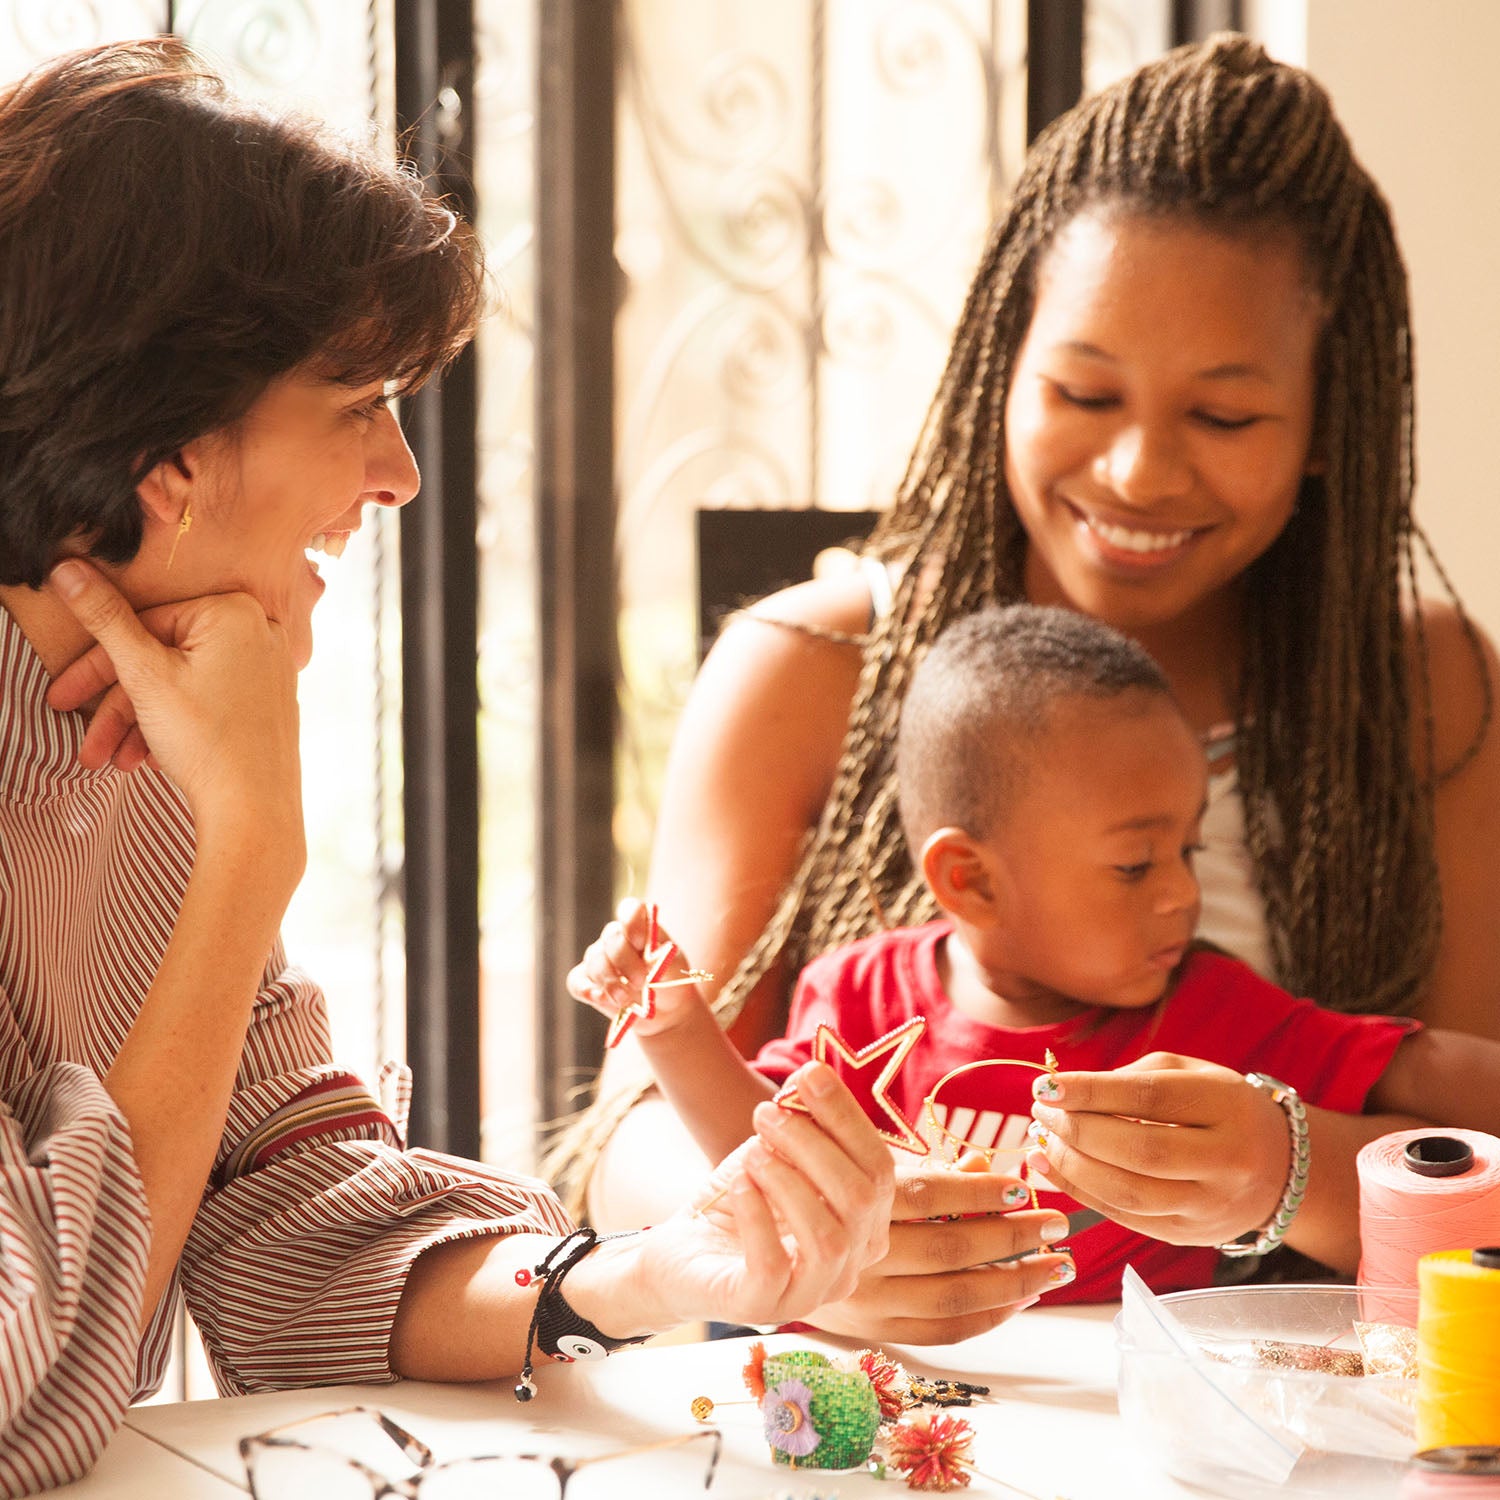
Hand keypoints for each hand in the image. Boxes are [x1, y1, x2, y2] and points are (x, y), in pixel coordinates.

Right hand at [45, 561, 304, 862]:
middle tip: (86, 742)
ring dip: (140, 724)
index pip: (145, 625)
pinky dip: (176, 727)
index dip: (96, 666)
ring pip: (183, 686)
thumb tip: (69, 569)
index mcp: (234, 612)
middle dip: (117, 706)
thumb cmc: (207, 741)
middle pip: (164, 659)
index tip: (63, 697)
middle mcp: (261, 632)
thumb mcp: (143, 674)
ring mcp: (271, 669)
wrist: (255, 812)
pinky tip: (149, 760)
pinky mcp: (272, 703)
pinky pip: (211, 702)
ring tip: (113, 761)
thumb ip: (105, 619)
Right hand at [566, 897, 702, 1037]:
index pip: (630, 909)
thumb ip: (661, 957)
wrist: (665, 1012)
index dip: (632, 923)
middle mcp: (615, 938)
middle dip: (625, 962)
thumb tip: (646, 956)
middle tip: (640, 982)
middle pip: (611, 939)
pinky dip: (588, 990)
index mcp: (640, 927)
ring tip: (626, 998)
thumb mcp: (673, 968)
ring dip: (610, 981)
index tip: (641, 943)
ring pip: (594, 962)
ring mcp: (598, 959)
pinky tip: (603, 999)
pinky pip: (576, 981)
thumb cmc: (671, 982)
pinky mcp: (586, 982)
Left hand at [622, 1062, 895, 1328]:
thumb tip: (812, 1079)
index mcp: (865, 1223)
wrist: (684, 1250)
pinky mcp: (762, 1307)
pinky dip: (757, 1216)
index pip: (880, 1168)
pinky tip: (739, 1186)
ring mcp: (811, 1292)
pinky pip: (773, 1265)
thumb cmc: (741, 1199)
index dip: (847, 1117)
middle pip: (860, 1199)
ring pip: (827, 1237)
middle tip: (767, 1113)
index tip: (810, 1073)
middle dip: (813, 1144)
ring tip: (752, 1151)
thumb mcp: (776, 1154)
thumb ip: (802, 1126)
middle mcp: (850, 1263)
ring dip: (788, 1181)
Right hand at [799, 1152, 1076, 1344]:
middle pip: (950, 1248)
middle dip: (1012, 1236)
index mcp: (853, 1202)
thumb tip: (979, 1161)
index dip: (979, 1190)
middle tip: (1058, 1222)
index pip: (930, 1195)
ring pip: (954, 1296)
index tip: (1022, 1186)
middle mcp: (861, 1254)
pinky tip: (1019, 1298)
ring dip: (1014, 1281)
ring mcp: (867, 1299)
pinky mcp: (873, 1330)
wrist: (742, 1246)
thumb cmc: (808, 1188)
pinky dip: (987, 1316)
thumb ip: (919, 1166)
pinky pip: (942, 1331)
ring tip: (1056, 1266)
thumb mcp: (852, 1161)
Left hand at [1027, 1051, 1287, 1246]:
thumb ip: (1131, 1079)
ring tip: (1040, 1141)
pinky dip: (1080, 1191)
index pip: (1151, 1099)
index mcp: (1228, 1106)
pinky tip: (1050, 1168)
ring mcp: (1211, 1206)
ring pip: (1130, 1193)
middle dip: (1078, 1131)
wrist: (1277, 1166)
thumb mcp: (1187, 1074)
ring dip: (1072, 1166)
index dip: (1092, 1092)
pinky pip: (1125, 1217)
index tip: (1045, 1085)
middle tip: (1040, 1112)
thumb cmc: (1217, 1105)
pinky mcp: (1189, 1236)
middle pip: (1140, 1151)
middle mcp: (1228, 1161)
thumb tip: (1063, 1094)